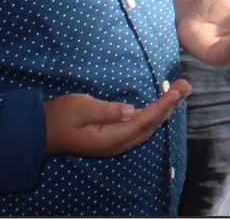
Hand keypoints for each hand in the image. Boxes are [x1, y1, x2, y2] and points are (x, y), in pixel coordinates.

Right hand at [44, 87, 189, 157]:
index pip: (143, 121)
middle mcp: (117, 144)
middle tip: (187, 86)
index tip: (177, 91)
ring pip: (147, 126)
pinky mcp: (114, 137)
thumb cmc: (59, 116)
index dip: (162, 106)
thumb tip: (130, 111)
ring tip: (181, 91)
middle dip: (170, 106)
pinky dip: (154, 113)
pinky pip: (140, 126)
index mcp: (109, 139)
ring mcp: (116, 142)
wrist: (42, 131)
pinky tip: (163, 104)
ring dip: (165, 109)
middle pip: (150, 125)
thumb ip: (106, 111)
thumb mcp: (80, 108)